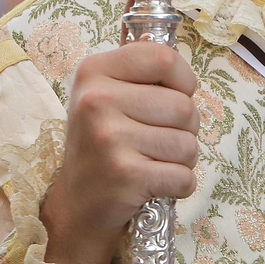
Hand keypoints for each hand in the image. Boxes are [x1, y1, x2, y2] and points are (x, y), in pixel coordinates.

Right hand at [40, 42, 199, 263]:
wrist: (76, 205)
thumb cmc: (104, 144)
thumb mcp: (107, 96)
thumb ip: (142, 74)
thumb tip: (183, 65)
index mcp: (94, 71)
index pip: (163, 58)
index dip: (184, 80)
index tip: (176, 95)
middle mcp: (96, 100)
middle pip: (184, 106)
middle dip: (185, 129)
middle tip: (157, 140)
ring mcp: (109, 138)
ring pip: (188, 143)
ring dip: (182, 159)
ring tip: (154, 162)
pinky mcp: (124, 174)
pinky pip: (184, 176)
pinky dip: (179, 185)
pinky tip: (154, 184)